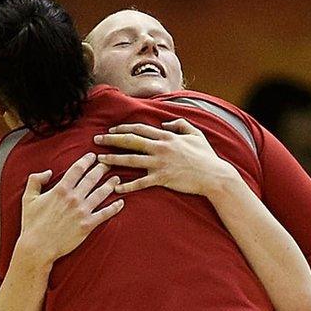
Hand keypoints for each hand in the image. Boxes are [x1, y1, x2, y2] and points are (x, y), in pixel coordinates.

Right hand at [18, 153, 123, 264]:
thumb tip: (48, 172)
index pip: (77, 170)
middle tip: (108, 163)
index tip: (93, 156)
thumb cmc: (32, 223)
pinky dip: (114, 208)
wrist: (38, 246)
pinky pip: (105, 214)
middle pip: (92, 179)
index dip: (86, 160)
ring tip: (117, 179)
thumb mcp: (28, 198)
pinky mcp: (88, 225)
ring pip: (101, 194)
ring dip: (110, 185)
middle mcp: (74, 198)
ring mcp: (82, 212)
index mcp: (60, 190)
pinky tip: (121, 203)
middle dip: (102, 169)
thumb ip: (35, 180)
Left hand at [93, 119, 238, 196]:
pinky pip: (141, 182)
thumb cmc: (206, 156)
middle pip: (130, 141)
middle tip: (96, 140)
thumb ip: (180, 124)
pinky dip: (128, 185)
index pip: (139, 129)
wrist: (214, 175)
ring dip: (113, 159)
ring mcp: (160, 164)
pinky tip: (117, 187)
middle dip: (111, 140)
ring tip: (100, 160)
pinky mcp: (162, 179)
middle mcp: (160, 148)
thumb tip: (165, 123)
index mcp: (166, 136)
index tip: (111, 130)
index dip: (123, 128)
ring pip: (131, 160)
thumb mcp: (196, 133)